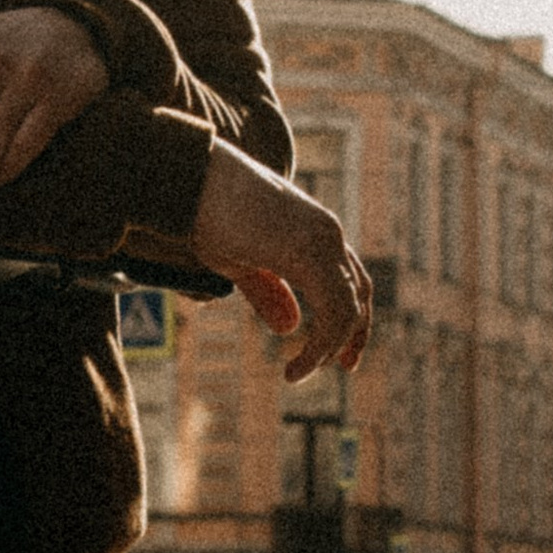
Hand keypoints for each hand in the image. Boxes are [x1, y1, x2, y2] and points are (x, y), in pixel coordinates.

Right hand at [191, 141, 372, 379]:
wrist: (192, 179)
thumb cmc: (207, 213)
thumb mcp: (241, 262)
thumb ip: (268, 292)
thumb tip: (289, 326)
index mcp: (315, 232)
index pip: (350, 279)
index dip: (352, 317)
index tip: (343, 355)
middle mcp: (327, 234)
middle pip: (359, 293)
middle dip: (355, 335)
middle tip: (345, 368)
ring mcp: (322, 241)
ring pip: (348, 308)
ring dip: (330, 347)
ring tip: (299, 373)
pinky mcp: (308, 253)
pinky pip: (333, 311)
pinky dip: (321, 345)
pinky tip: (295, 367)